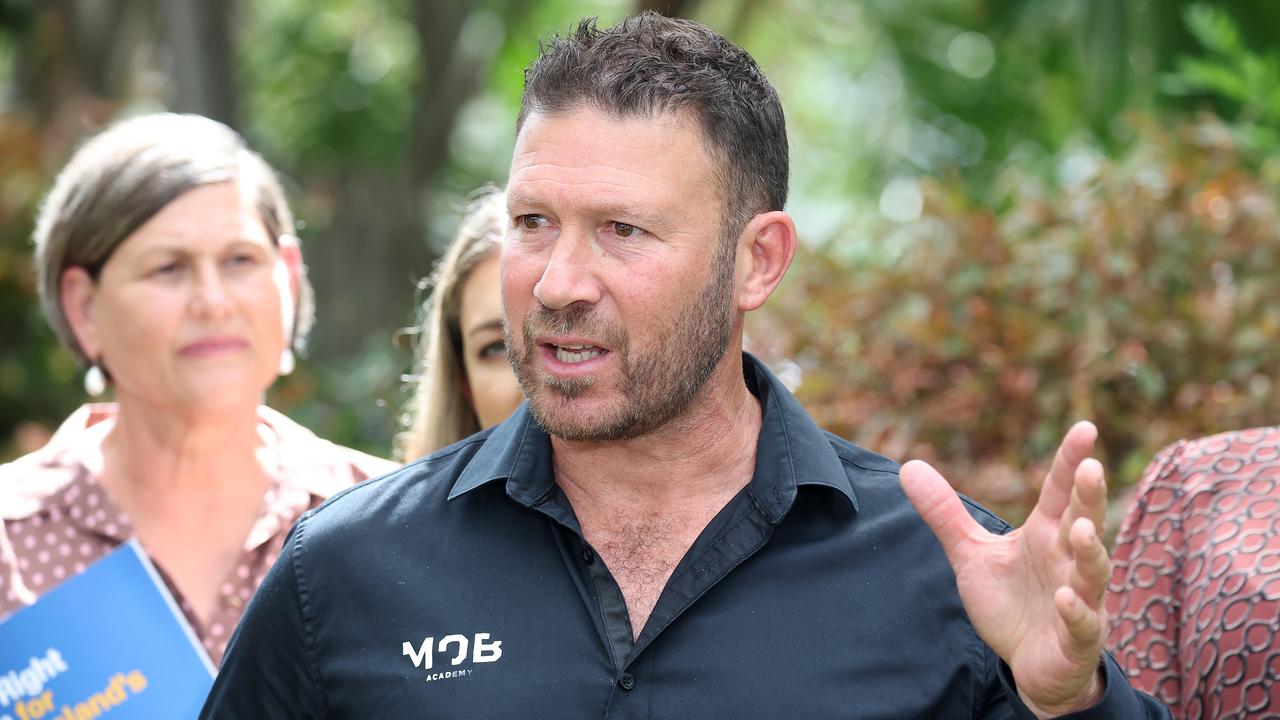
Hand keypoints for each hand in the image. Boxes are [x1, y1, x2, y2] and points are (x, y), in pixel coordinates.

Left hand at [900, 421, 1108, 718]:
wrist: (1031, 666)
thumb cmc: (1010, 603)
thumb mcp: (971, 554)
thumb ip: (945, 514)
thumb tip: (909, 465)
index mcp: (1046, 535)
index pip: (1061, 492)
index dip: (1071, 461)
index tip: (1085, 427)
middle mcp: (1067, 560)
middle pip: (1084, 521)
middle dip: (1090, 496)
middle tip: (1092, 467)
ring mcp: (1081, 599)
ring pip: (1092, 571)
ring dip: (1089, 551)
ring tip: (1079, 530)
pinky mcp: (1077, 638)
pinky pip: (1082, 622)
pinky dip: (1076, 610)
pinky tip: (1065, 598)